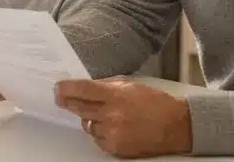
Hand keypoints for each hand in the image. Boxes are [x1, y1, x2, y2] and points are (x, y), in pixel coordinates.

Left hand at [55, 78, 192, 158]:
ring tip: (104, 114)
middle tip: (60, 98)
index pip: (83, 90)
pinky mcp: (115, 148)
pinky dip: (100, 132)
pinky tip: (112, 126)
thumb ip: (106, 86)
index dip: (67, 89)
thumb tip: (85, 87)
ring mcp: (112, 133)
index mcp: (116, 96)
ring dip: (90, 118)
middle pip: (80, 108)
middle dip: (68, 102)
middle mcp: (112, 115)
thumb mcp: (130, 85)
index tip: (57, 87)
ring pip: (87, 125)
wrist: (176, 126)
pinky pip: (97, 139)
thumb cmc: (155, 102)